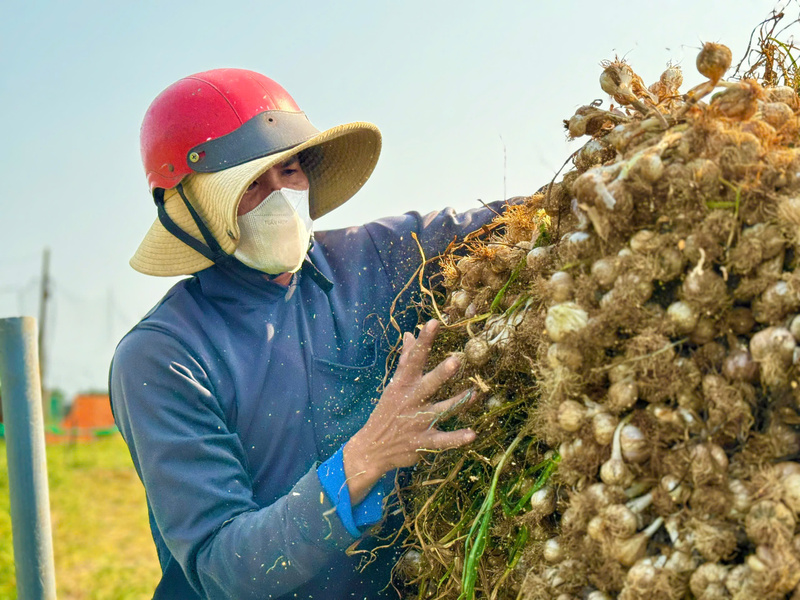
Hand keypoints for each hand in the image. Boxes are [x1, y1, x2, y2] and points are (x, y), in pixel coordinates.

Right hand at [343, 320, 475, 503]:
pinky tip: (471, 435)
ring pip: (440, 410)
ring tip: (474, 394)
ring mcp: (417, 422)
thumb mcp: (394, 384)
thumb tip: (409, 334)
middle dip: (441, 373)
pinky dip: (456, 439)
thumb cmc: (387, 411)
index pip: (414, 358)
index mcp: (403, 384)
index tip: (433, 323)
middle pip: (429, 384)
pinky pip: (442, 440)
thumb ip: (405, 359)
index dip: (424, 341)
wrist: (371, 448)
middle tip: (456, 361)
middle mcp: (411, 400)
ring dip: (457, 403)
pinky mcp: (423, 442)